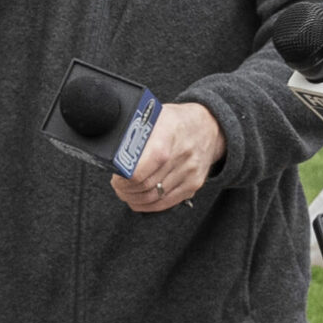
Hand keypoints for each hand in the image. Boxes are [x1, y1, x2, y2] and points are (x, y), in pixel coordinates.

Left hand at [109, 102, 224, 212]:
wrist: (209, 126)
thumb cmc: (176, 121)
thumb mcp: (154, 116)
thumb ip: (135, 131)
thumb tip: (114, 149)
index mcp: (167, 134)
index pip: (141, 168)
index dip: (124, 178)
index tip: (116, 176)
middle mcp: (181, 155)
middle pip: (145, 184)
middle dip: (125, 189)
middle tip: (118, 185)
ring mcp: (189, 172)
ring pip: (153, 197)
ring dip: (134, 198)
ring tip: (125, 191)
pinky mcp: (194, 184)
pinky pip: (166, 203)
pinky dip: (148, 205)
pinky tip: (138, 200)